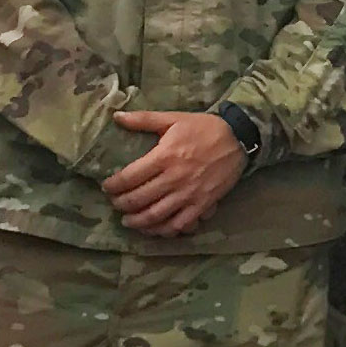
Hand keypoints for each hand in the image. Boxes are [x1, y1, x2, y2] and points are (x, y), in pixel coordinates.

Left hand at [103, 109, 246, 234]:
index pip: (130, 177)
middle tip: (115, 204)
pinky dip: (164, 230)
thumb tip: (116, 117)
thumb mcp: (173, 118)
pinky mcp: (202, 204)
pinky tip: (155, 229)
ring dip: (138, 222)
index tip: (107, 187)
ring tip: (128, 221)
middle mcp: (174, 178)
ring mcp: (189, 194)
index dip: (113, 185)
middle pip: (139, 199)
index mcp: (164, 156)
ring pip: (156, 215)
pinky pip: (179, 224)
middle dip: (122, 205)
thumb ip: (143, 119)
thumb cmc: (203, 128)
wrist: (238, 139)